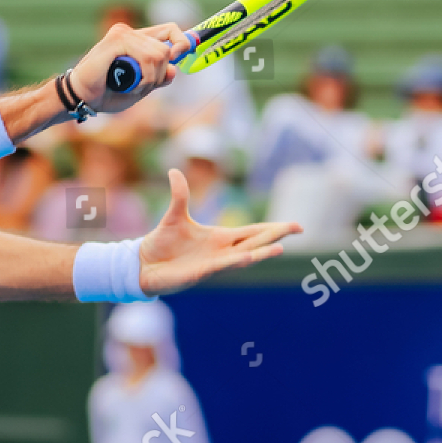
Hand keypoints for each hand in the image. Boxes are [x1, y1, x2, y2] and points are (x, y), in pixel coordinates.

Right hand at [70, 22, 191, 112]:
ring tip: (132, 87)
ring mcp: (123, 34)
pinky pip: (147, 57)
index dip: (182, 41)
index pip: (170, 31)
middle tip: (142, 86)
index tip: (183, 55)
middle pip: (167, 47)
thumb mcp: (140, 88)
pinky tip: (129, 84)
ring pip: (159, 54)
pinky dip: (144, 76)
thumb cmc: (105, 93)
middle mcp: (130, 32)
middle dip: (160, 73)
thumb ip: (157, 78)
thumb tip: (173, 69)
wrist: (81, 97)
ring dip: (151, 78)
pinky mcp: (117, 40)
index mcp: (136, 40)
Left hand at [139, 170, 301, 295]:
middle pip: (255, 242)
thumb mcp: (174, 215)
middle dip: (276, 236)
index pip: (253, 232)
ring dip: (261, 253)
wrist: (143, 264)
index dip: (273, 228)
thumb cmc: (161, 243)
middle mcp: (222, 251)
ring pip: (244, 256)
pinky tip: (250, 256)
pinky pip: (223, 265)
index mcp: (220, 237)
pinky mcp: (202, 272)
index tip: (296, 226)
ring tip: (281, 248)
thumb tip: (174, 170)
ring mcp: (214, 262)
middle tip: (298, 228)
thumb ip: (180, 194)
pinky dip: (236, 260)